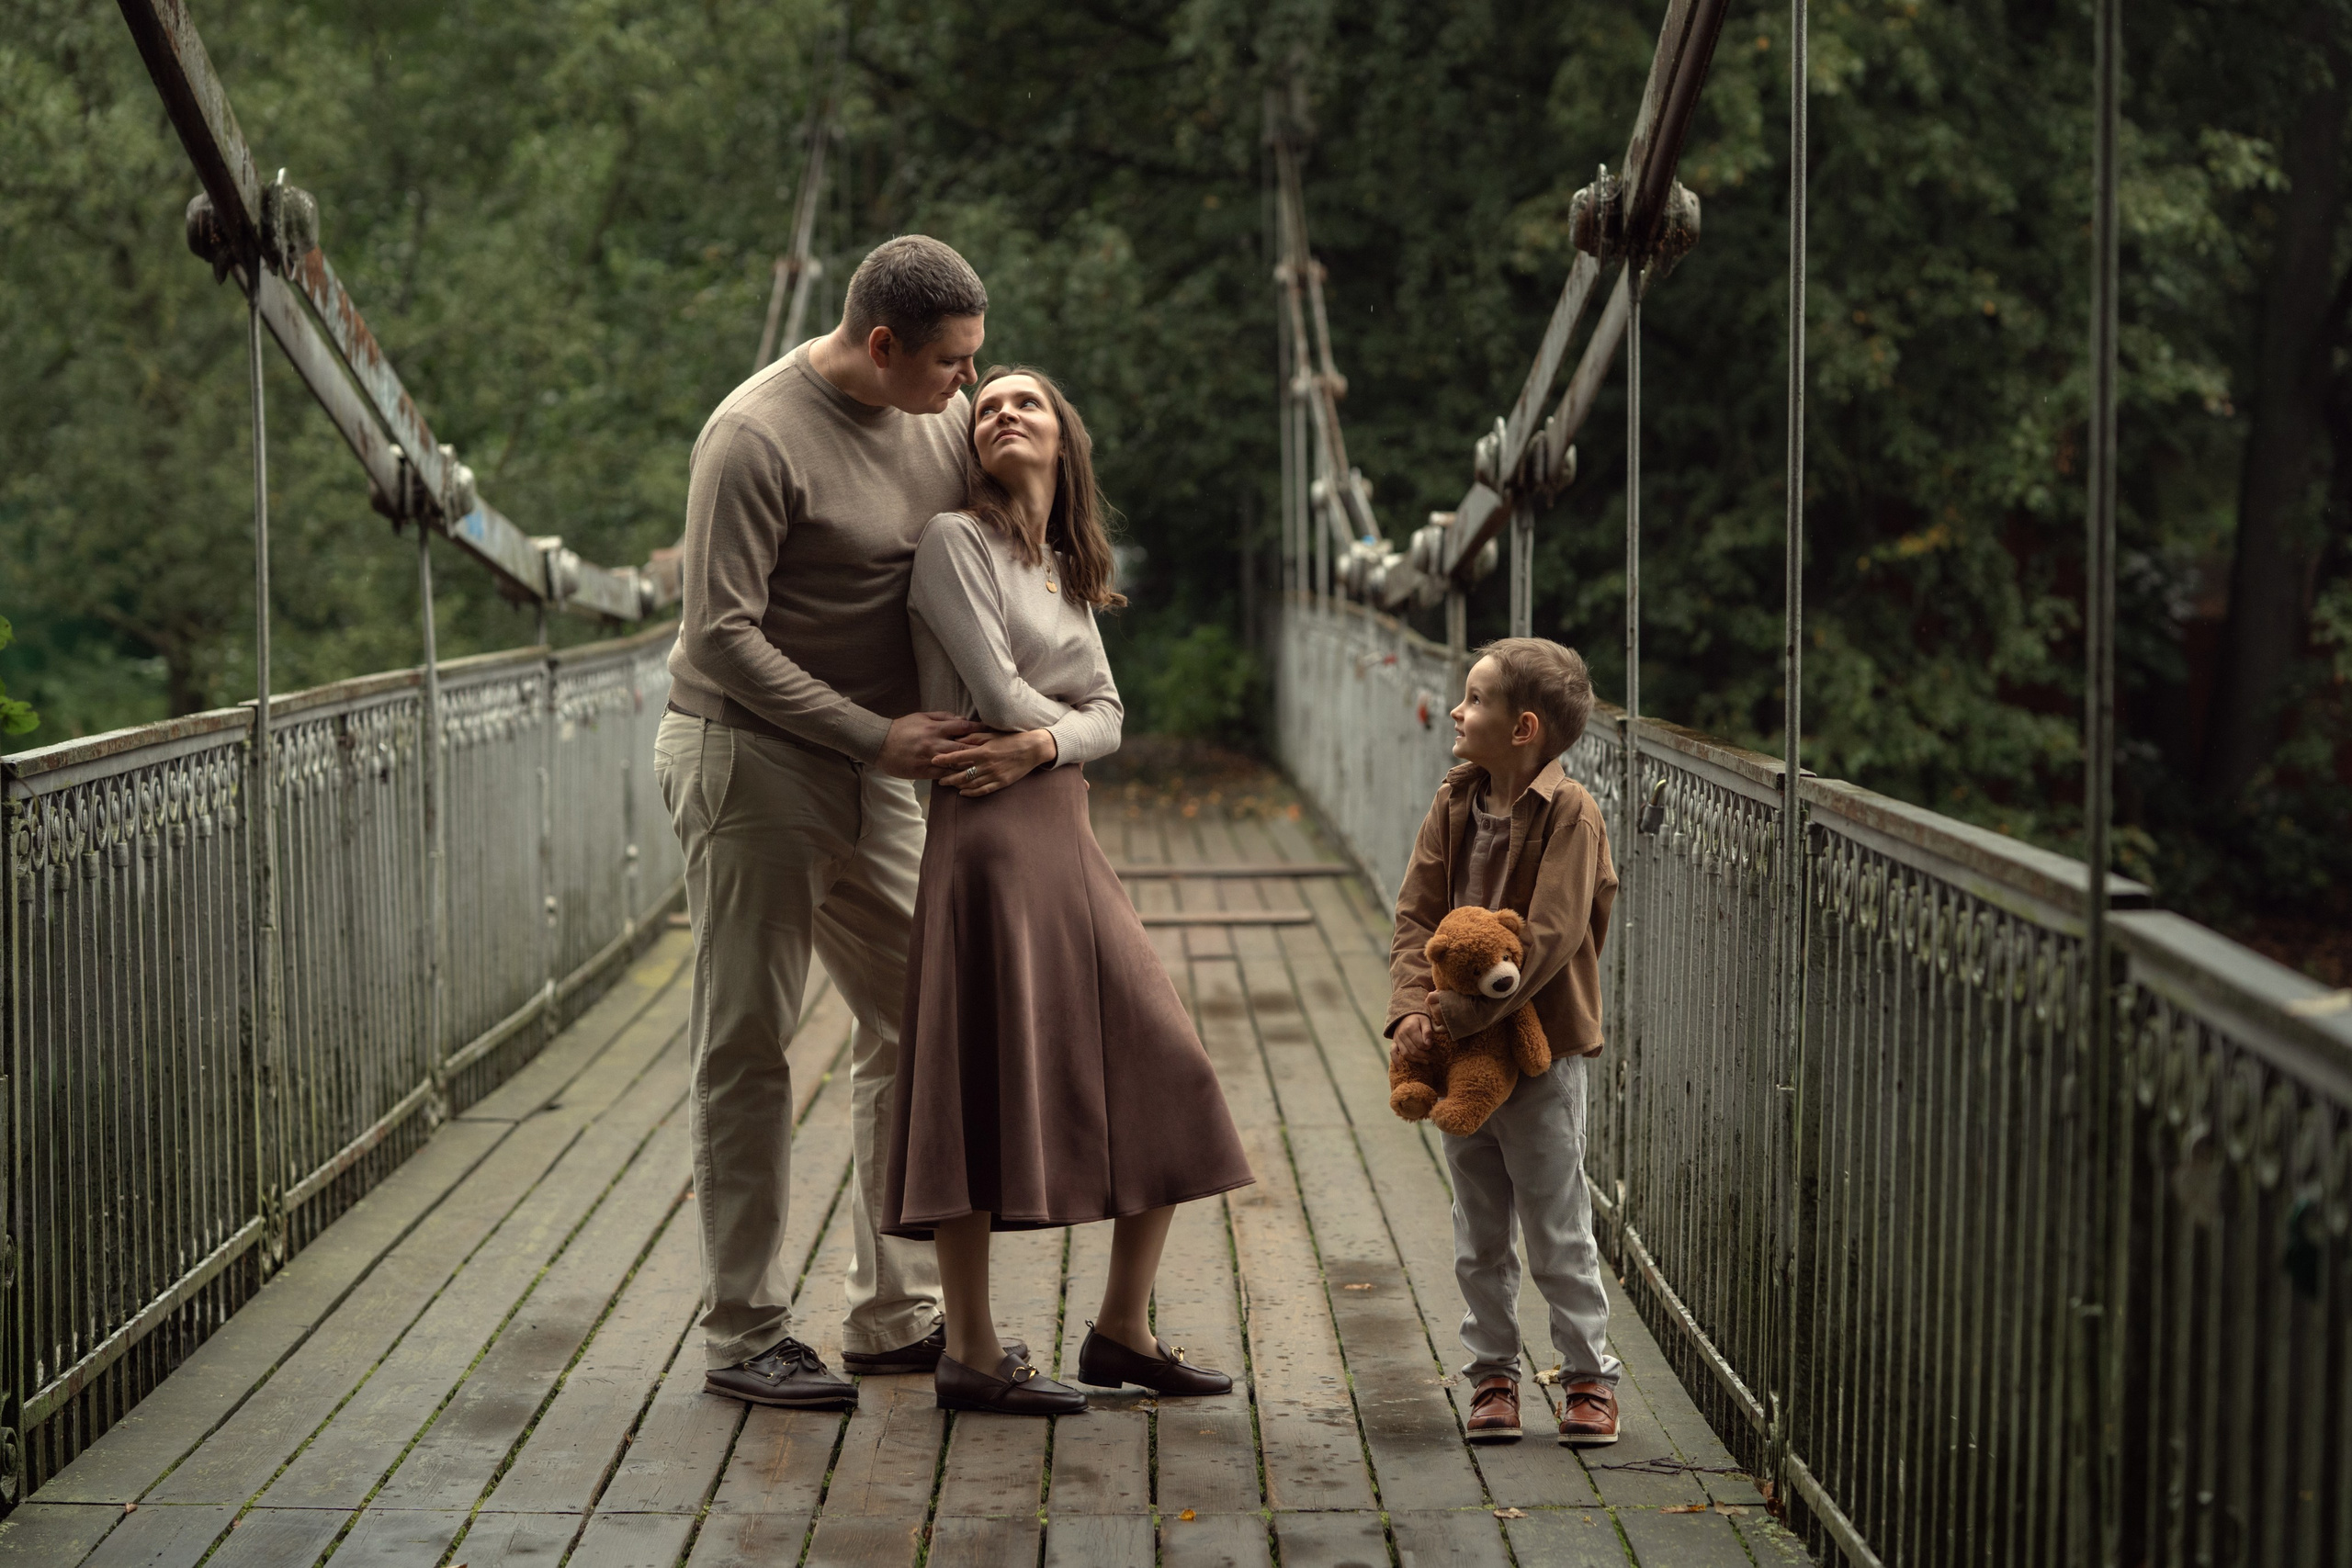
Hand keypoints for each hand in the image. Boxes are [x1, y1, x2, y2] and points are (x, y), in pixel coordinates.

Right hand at [878, 712, 983, 779]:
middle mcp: (935, 743)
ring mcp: (930, 759)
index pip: (962, 726)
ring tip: (986, 767)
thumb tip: (961, 719)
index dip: (978, 728)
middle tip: (995, 751)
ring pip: (956, 763)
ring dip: (970, 765)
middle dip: (980, 748)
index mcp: (935, 728)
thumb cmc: (902, 728)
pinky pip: (944, 776)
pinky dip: (956, 777)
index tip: (991, 730)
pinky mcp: (924, 771)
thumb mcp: (921, 717)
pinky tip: (967, 779)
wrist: (880, 744)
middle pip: (963, 746)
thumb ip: (942, 717)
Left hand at [933, 729, 1056, 795]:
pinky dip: (971, 793)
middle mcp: (987, 765)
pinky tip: (963, 793)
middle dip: (948, 777)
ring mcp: (994, 775)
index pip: (958, 757)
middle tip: (939, 779)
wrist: (1032, 749)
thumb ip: (974, 737)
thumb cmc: (1011, 739)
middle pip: (962, 774)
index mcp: (983, 751)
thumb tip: (957, 739)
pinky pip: (983, 790)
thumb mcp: (991, 734)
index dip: (944, 759)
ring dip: (958, 785)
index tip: (934, 760)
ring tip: (949, 785)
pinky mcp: (1001, 783)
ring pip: (971, 784)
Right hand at [1390, 1010, 1435, 1074]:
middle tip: (1433, 1058)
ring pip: (1405, 1054)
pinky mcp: (1394, 1042)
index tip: (1433, 1047)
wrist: (1406, 1014)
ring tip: (1426, 1062)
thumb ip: (1427, 1031)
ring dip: (1416, 1060)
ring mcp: (1397, 1039)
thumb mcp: (1425, 1020)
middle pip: (1414, 1050)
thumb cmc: (1418, 1018)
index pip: (1420, 1044)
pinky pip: (1392, 1052)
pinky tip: (1401, 1068)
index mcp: (1410, 1028)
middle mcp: (1402, 1034)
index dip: (1428, 1047)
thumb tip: (1428, 1044)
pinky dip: (1396, 1060)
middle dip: (1424, 1056)